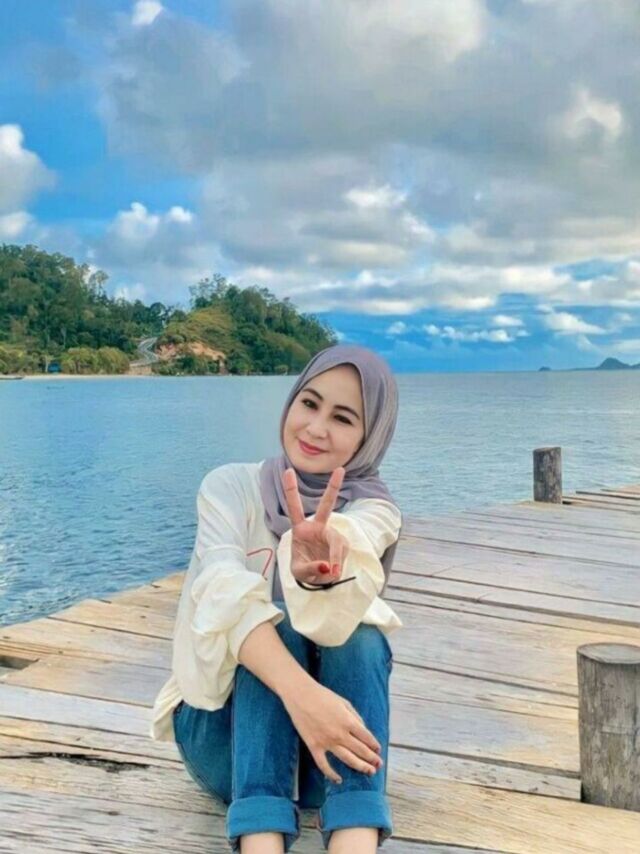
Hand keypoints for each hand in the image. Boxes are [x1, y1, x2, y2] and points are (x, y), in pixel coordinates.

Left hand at [282, 466, 350, 585]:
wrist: (318, 578)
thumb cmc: (304, 570)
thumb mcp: (299, 573)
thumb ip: (310, 569)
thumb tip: (327, 566)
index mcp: (300, 529)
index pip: (294, 508)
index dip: (291, 490)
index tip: (288, 470)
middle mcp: (317, 528)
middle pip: (326, 506)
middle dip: (333, 488)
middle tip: (340, 469)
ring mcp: (331, 534)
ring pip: (337, 543)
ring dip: (335, 558)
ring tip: (332, 573)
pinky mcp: (342, 544)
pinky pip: (342, 553)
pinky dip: (338, 564)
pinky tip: (334, 572)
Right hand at [282, 678, 382, 783]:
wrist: (300, 695)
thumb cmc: (322, 695)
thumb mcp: (343, 702)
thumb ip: (355, 716)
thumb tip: (363, 730)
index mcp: (348, 721)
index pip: (366, 737)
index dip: (374, 745)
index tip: (378, 750)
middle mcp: (340, 734)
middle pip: (360, 750)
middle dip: (372, 759)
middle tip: (379, 765)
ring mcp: (326, 742)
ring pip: (347, 759)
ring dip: (360, 767)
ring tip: (370, 772)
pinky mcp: (314, 746)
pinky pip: (324, 765)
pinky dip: (331, 775)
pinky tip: (339, 780)